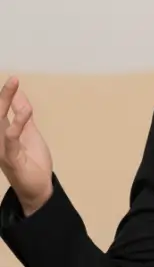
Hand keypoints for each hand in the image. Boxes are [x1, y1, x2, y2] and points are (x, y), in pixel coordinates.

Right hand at [0, 77, 53, 215]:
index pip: (1, 110)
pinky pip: (11, 138)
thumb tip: (20, 95)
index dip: (6, 94)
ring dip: (6, 103)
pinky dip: (16, 124)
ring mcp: (2, 148)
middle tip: (13, 79)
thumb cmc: (31, 161)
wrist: (37, 188)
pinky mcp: (10, 158)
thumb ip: (22, 115)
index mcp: (3, 132)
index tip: (14, 78)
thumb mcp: (29, 132)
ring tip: (14, 88)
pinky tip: (24, 112)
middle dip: (4, 95)